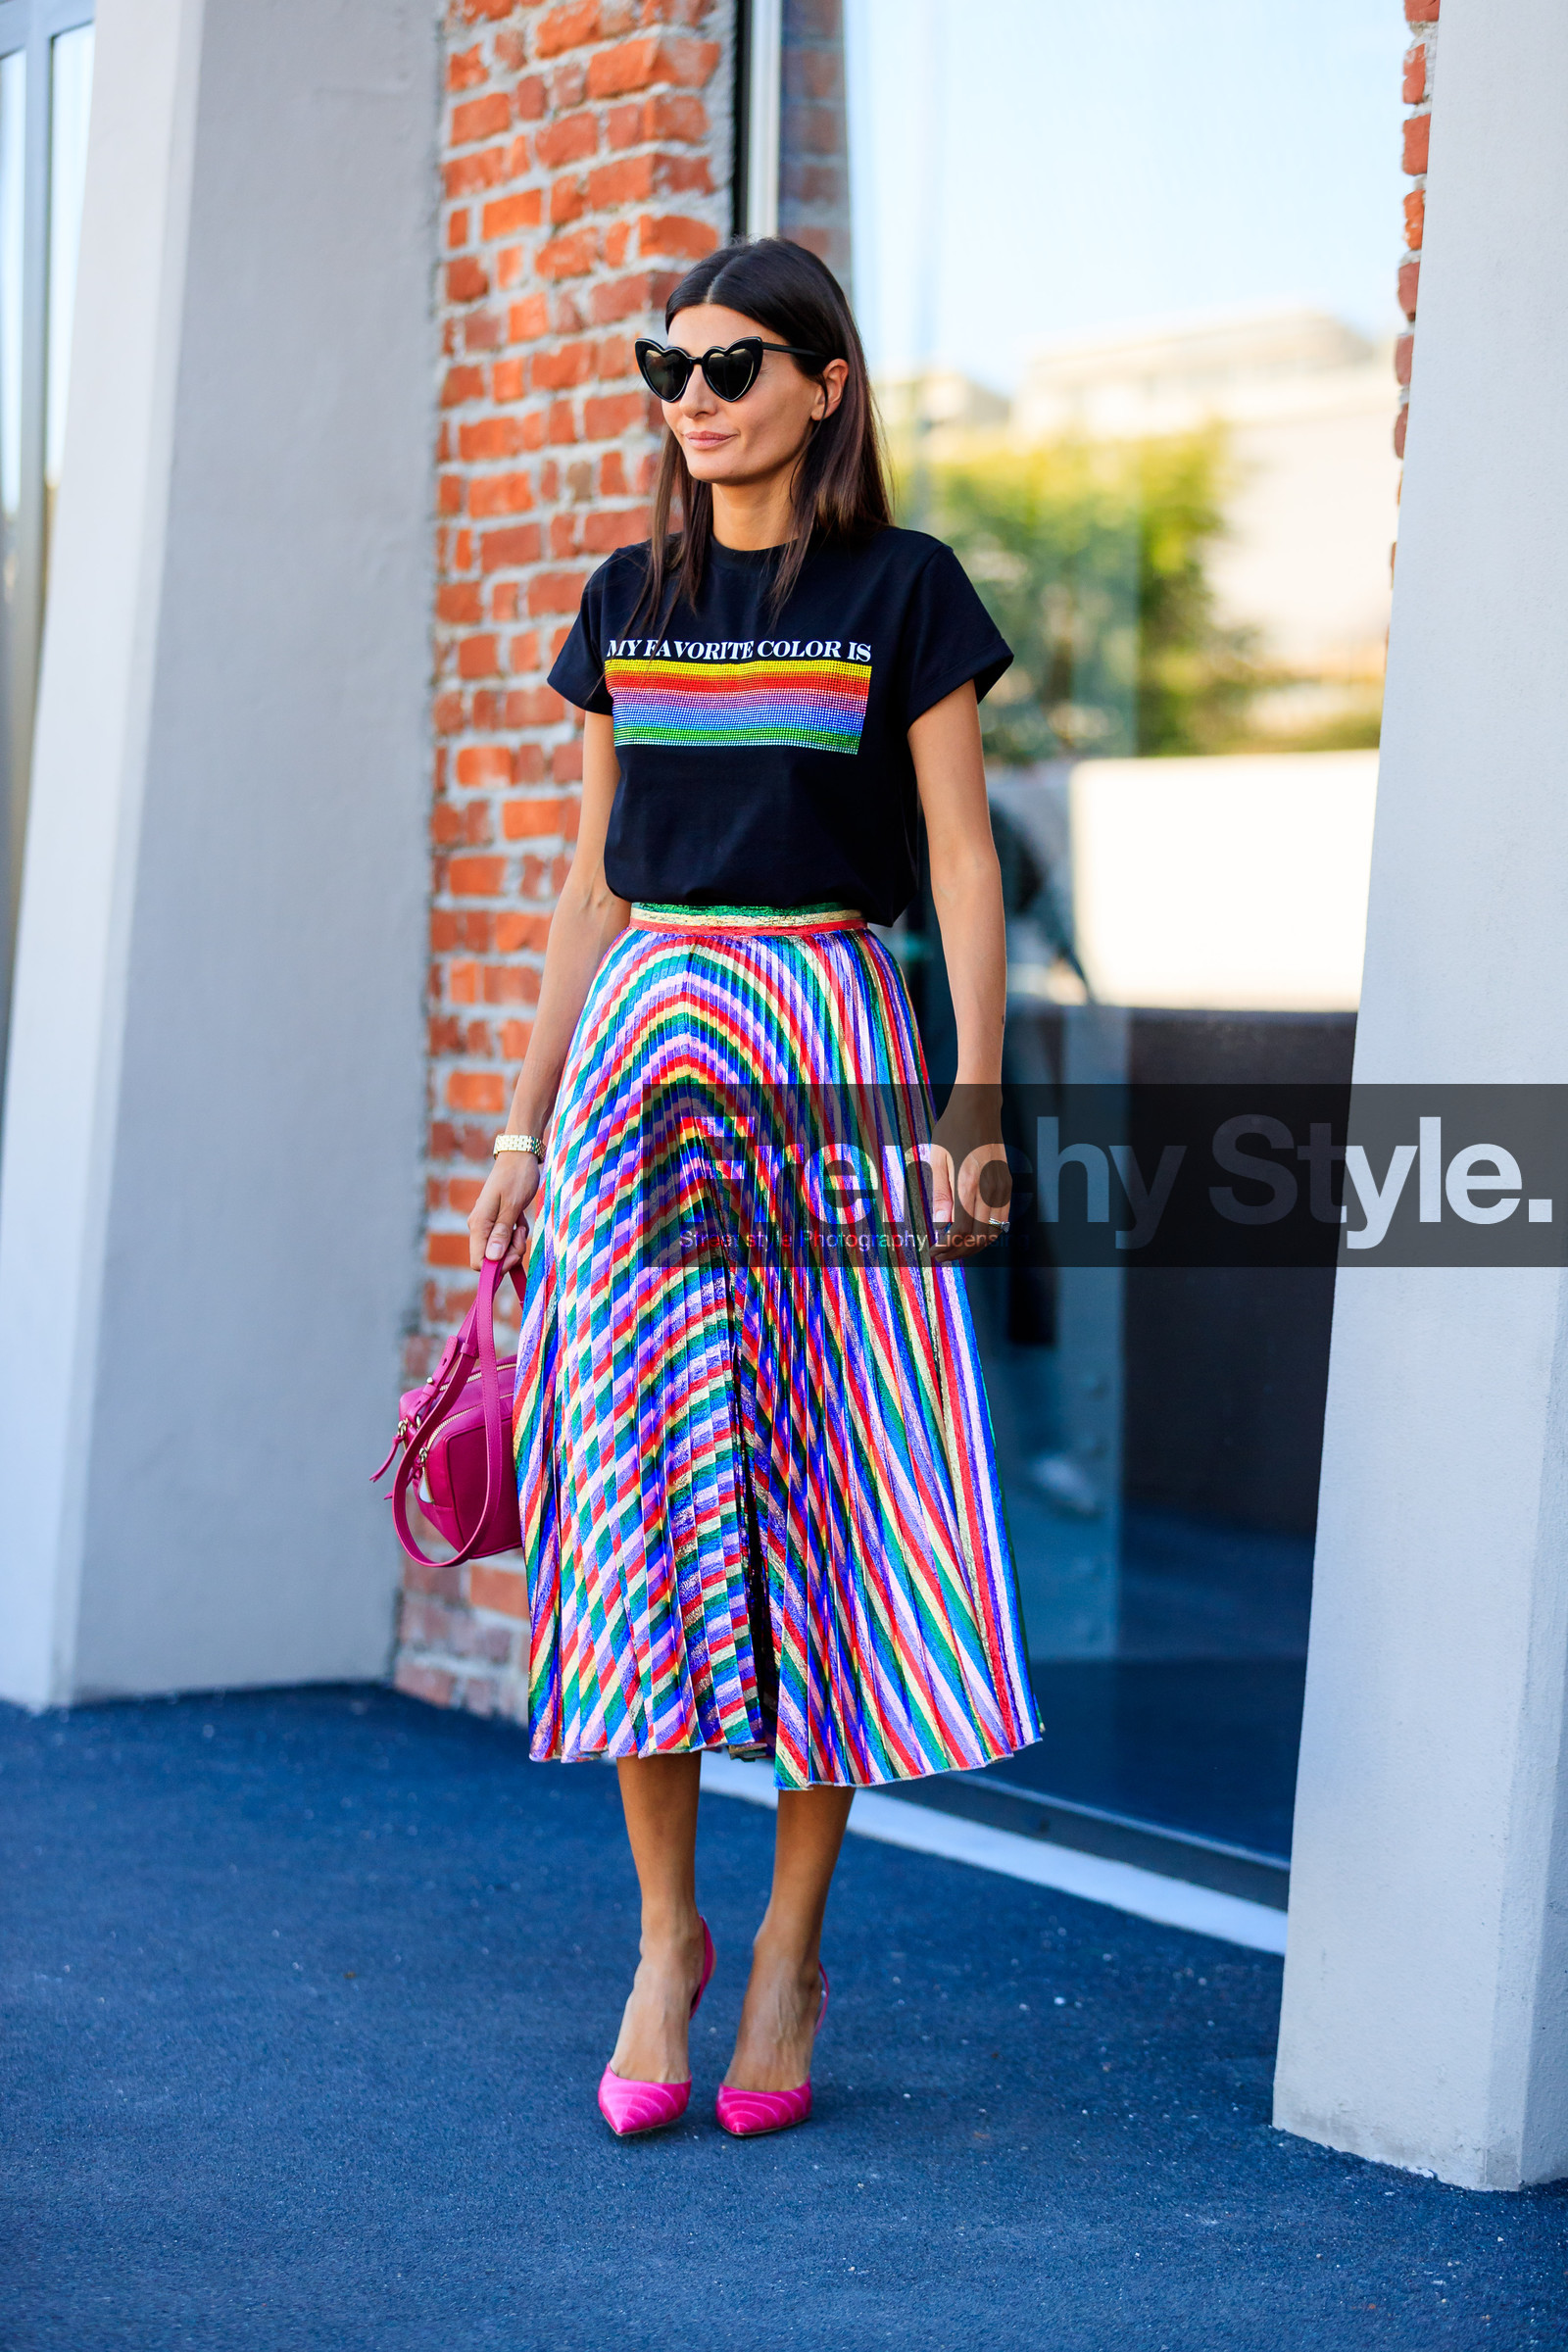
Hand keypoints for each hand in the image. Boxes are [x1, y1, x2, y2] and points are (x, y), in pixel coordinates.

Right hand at [468, 1150, 541, 1274]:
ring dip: (515, 1243)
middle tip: (522, 1234)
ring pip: (499, 1250)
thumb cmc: (517, 1177)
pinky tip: (520, 1220)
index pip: (479, 1262)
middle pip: (491, 1259)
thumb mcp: (512, 1205)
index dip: (497, 1267)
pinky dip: (515, 1235)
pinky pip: (504, 1239)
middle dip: (510, 1254)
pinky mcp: (495, 1221)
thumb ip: (502, 1232)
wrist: (519, 1156)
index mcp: (478, 1224)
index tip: (516, 1254)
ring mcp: (486, 1224)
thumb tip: (492, 1259)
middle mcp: (478, 1227)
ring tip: (522, 1222)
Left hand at [927, 1097, 1010, 1265]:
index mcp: (968, 1184)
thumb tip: (940, 1226)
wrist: (979, 1107)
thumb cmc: (953, 1129)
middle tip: (942, 1254)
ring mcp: (1002, 1187)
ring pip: (993, 1232)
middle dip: (960, 1252)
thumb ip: (940, 1195)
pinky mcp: (1007, 1184)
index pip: (961, 1231)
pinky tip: (970, 1232)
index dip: (947, 1247)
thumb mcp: (937, 1160)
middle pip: (979, 1238)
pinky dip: (987, 1231)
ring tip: (954, 1247)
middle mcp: (989, 1189)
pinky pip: (1001, 1218)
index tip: (934, 1252)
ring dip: (975, 1245)